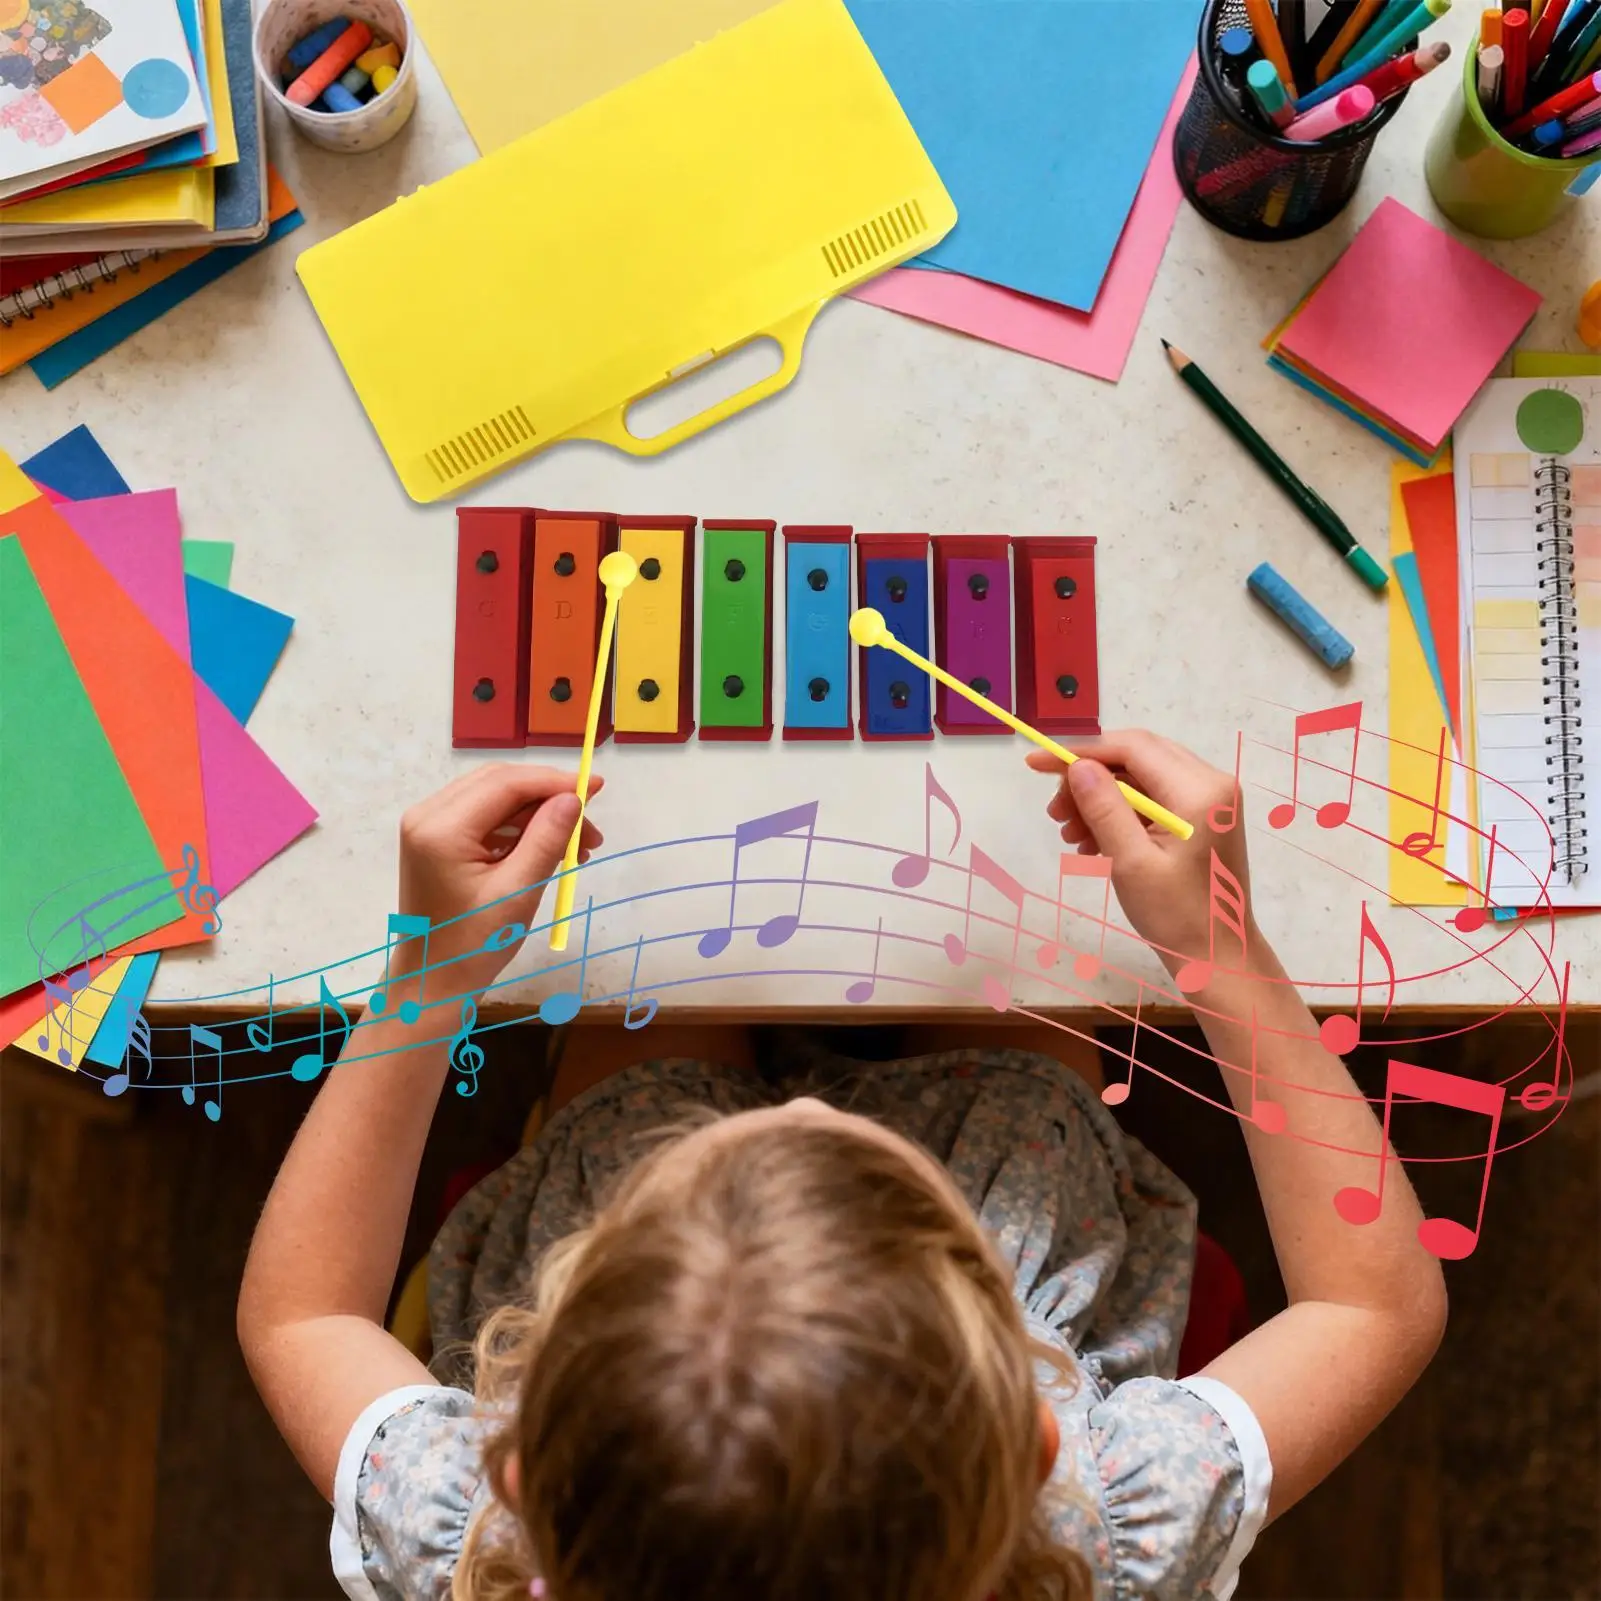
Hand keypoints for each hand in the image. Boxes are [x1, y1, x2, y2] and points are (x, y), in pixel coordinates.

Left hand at [394, 765, 603, 1001]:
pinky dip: (519, 827)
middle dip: (548, 797)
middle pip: (499, 783)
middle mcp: (427, 816)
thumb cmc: (474, 945)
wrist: (434, 981)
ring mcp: (429, 826)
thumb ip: (546, 839)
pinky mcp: (436, 839)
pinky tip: (550, 848)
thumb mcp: (518, 891)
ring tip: (578, 845)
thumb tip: (574, 797)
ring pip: (494, 797)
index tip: (596, 788)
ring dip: (538, 813)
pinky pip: (485, 816)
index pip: (505, 784)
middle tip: (590, 824)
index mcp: (441, 828)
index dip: (554, 782)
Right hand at [1026, 731, 1255, 980]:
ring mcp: (1210, 800)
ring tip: (1069, 833)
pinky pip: (1153, 799)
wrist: (1217, 958)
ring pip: (1142, 777)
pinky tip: (1092, 842)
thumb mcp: (1131, 862)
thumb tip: (1077, 765)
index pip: (1133, 747)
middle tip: (1055, 810)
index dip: (1082, 751)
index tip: (1038, 764)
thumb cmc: (1176, 916)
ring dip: (1101, 798)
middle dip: (1090, 777)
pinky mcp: (1203, 817)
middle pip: (1138, 756)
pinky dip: (1120, 813)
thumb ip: (1105, 808)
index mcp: (1200, 791)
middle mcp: (1212, 783)